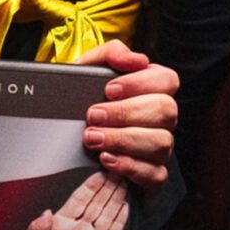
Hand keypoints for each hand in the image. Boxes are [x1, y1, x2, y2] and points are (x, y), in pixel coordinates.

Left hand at [22, 174, 127, 229]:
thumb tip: (44, 214)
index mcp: (61, 223)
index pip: (78, 200)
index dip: (89, 187)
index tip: (98, 175)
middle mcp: (79, 227)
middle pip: (96, 203)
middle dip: (106, 187)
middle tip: (117, 173)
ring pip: (107, 214)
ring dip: (116, 199)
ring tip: (124, 184)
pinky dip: (120, 220)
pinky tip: (126, 207)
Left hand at [76, 40, 178, 187]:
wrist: (63, 145)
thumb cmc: (82, 104)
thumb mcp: (86, 72)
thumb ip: (109, 54)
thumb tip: (134, 58)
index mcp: (152, 89)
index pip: (167, 80)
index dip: (140, 83)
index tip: (109, 90)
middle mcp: (162, 118)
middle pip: (166, 110)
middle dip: (125, 113)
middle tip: (93, 116)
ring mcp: (161, 147)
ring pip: (161, 142)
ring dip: (123, 140)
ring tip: (93, 138)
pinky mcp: (153, 175)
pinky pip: (155, 174)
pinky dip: (130, 167)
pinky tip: (106, 159)